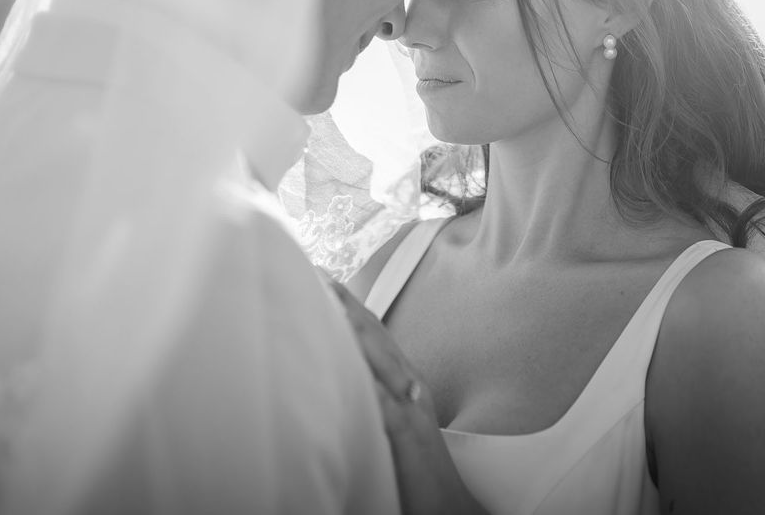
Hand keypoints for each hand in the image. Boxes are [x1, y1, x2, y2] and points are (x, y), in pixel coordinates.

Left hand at [330, 282, 488, 514]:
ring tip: (327, 298)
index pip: (372, 334)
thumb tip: (343, 377)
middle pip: (375, 335)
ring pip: (381, 359)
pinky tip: (346, 362)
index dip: (348, 304)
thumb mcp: (390, 423)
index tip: (320, 278)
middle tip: (315, 273)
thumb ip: (371, 398)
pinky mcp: (409, 434)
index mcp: (403, 382)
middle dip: (346, 302)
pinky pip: (385, 404)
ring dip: (355, 328)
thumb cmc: (413, 469)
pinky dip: (368, 381)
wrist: (448, 509)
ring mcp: (411, 408)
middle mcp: (409, 386)